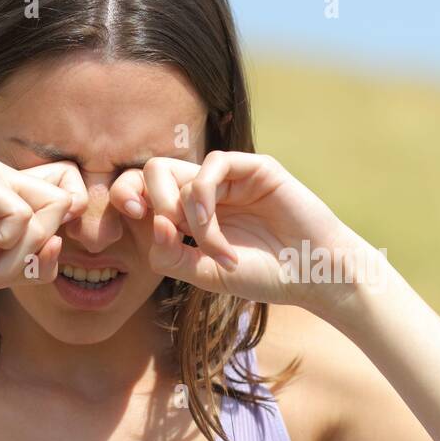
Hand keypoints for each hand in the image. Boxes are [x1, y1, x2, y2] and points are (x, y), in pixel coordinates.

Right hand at [0, 154, 88, 294]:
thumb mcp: (4, 272)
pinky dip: (6, 245)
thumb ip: (40, 261)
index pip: (73, 190)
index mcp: (15, 190)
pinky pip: (22, 215)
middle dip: (43, 248)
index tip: (36, 257)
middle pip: (67, 204)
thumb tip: (61, 241)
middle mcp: (7, 174)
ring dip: (22, 253)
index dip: (71, 223)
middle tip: (4, 270)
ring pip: (49, 211)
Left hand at [108, 150, 380, 310]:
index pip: (144, 191)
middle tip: (170, 234)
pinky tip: (218, 234)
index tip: (126, 224)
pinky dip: (205, 202)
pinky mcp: (254, 168)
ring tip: (215, 252)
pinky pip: (213, 165)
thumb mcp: (205, 273)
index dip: (126, 200)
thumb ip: (169, 254)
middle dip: (149, 203)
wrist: (314, 275)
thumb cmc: (265, 276)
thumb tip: (152, 221)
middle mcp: (207, 191)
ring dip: (188, 218)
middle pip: (152, 172)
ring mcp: (230, 178)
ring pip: (178, 172)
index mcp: (190, 213)